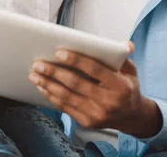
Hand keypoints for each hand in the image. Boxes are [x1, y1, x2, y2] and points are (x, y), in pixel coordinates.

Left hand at [28, 42, 161, 137]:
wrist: (132, 117)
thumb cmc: (127, 88)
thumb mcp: (131, 71)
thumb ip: (122, 57)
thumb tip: (125, 44)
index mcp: (119, 86)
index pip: (95, 70)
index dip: (76, 60)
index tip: (58, 53)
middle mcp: (108, 101)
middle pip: (76, 83)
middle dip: (54, 72)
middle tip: (38, 63)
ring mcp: (97, 114)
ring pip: (67, 97)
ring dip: (48, 84)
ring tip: (34, 74)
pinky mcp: (87, 122)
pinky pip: (65, 108)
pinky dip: (52, 97)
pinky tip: (43, 87)